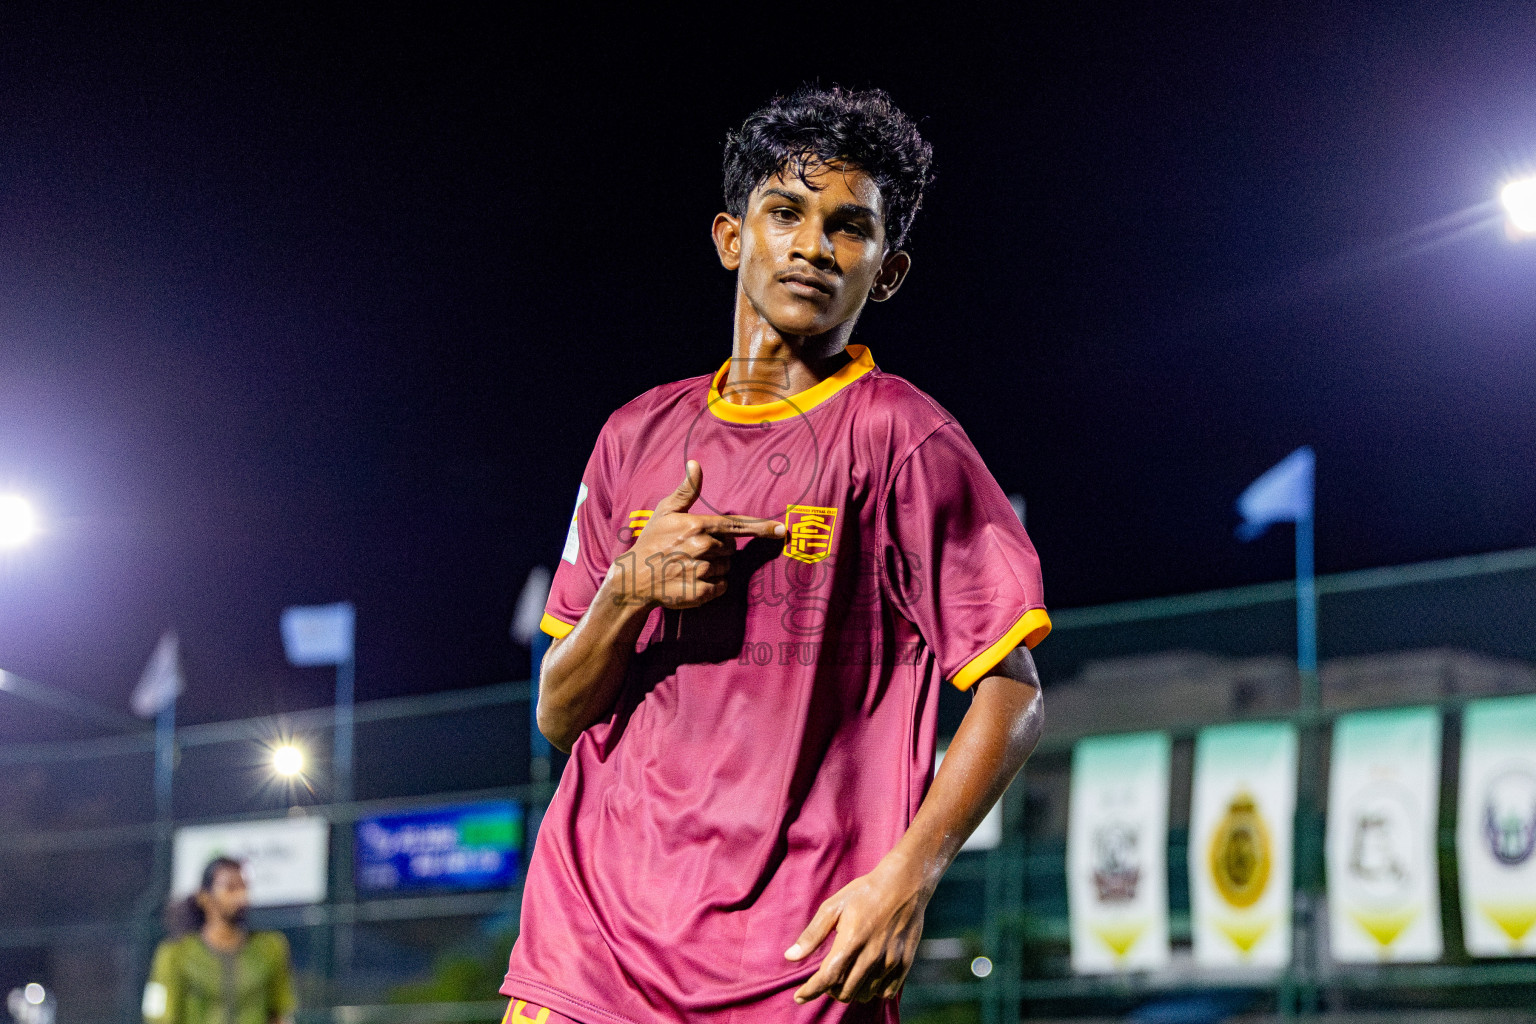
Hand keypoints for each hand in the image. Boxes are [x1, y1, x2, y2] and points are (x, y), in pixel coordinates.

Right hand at [618, 461, 783, 609]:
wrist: (635, 579)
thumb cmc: (651, 542)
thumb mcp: (665, 512)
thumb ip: (687, 490)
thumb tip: (696, 463)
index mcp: (697, 526)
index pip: (736, 526)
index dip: (760, 528)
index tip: (780, 530)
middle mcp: (702, 548)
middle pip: (730, 549)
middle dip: (718, 550)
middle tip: (693, 552)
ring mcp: (701, 571)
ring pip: (726, 568)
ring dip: (714, 568)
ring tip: (689, 566)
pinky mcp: (701, 592)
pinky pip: (721, 586)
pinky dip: (712, 586)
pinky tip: (693, 581)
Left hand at [785, 854, 932, 1003]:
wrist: (904, 884)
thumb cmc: (864, 893)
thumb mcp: (833, 907)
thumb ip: (812, 935)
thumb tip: (790, 957)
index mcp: (851, 940)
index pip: (828, 978)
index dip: (810, 991)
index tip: (799, 996)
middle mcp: (872, 955)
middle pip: (845, 992)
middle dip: (830, 990)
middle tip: (827, 977)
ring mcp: (890, 960)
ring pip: (865, 994)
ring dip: (851, 990)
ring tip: (847, 975)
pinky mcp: (905, 963)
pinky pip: (886, 992)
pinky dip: (873, 990)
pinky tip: (867, 976)